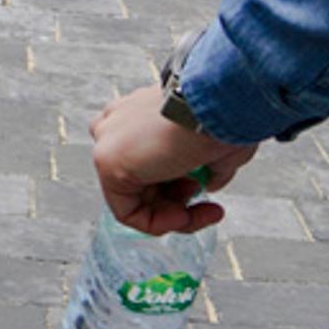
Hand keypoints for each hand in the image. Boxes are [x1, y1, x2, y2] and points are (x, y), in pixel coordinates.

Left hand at [88, 86, 252, 235]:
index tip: (206, 191)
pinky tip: (182, 215)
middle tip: (207, 205)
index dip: (181, 186)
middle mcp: (118, 125)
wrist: (217, 106)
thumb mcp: (217, 145)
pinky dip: (157, 223)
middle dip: (178, 201)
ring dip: (173, 215)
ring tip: (202, 208)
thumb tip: (206, 184)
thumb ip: (205, 167)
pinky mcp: (107, 161)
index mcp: (139, 114)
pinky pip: (126, 211)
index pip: (149, 161)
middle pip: (141, 182)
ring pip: (134, 200)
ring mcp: (109, 142)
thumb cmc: (222, 118)